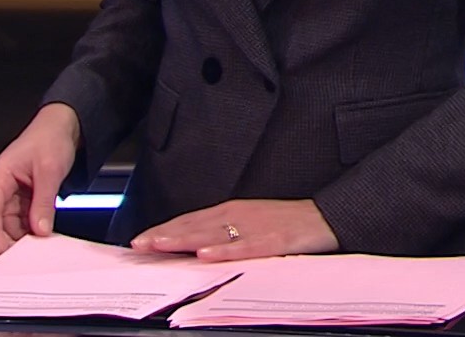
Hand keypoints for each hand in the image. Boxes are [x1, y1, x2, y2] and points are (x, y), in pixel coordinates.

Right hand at [0, 103, 80, 253]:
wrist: (60, 127)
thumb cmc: (50, 139)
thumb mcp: (50, 171)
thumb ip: (44, 202)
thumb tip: (40, 229)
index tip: (6, 253)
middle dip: (7, 241)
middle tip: (26, 258)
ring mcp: (7, 196)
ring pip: (6, 227)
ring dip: (18, 238)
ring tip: (37, 250)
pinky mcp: (19, 200)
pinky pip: (19, 222)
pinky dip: (27, 232)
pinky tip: (40, 239)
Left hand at [131, 199, 337, 260]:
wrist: (327, 217)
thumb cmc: (289, 222)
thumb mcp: (252, 222)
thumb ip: (225, 231)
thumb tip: (195, 245)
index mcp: (232, 210)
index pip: (190, 220)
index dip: (164, 229)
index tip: (140, 239)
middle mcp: (238, 215)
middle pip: (195, 226)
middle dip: (164, 235)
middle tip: (138, 245)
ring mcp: (254, 227)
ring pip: (212, 234)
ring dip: (183, 240)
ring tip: (159, 246)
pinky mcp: (272, 241)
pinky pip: (243, 248)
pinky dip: (222, 251)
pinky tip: (205, 254)